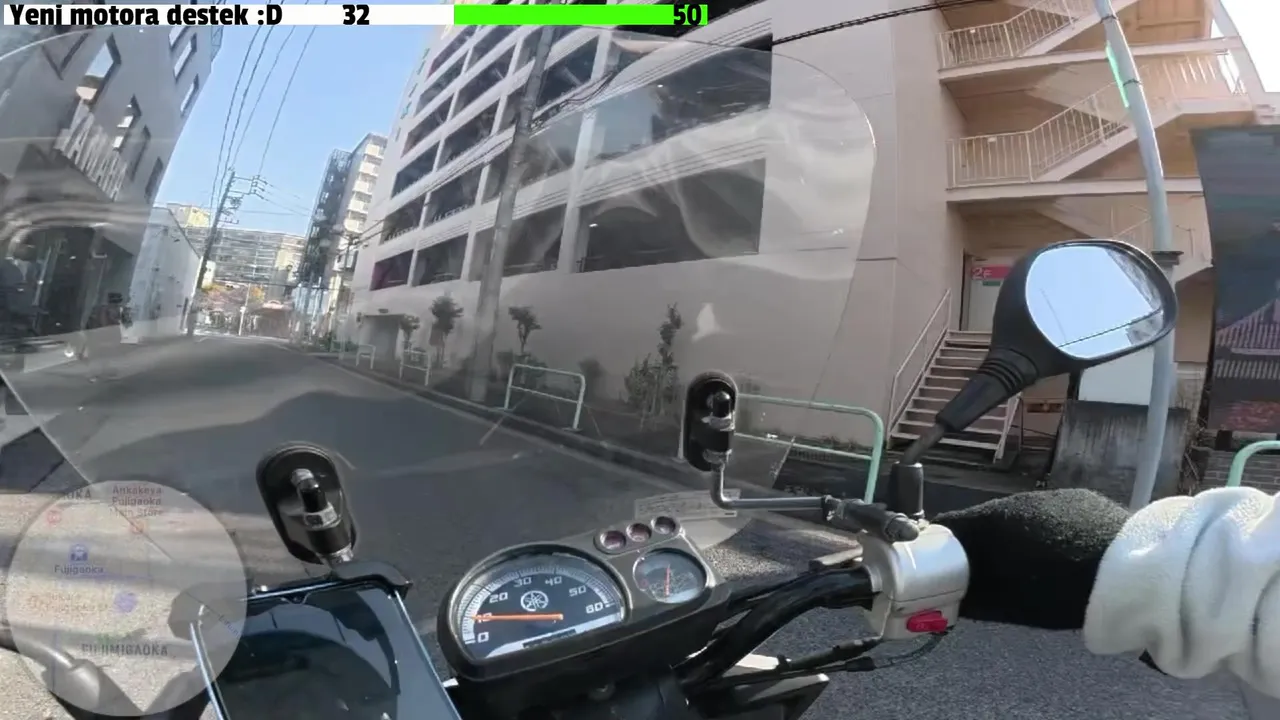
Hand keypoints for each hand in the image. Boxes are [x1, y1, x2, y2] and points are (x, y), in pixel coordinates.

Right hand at [934, 489, 1130, 629]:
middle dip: (982, 545)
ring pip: (1020, 517)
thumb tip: (946, 598)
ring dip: (1017, 538)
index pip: (950, 527)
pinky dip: (1049, 532)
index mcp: (992, 521)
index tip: (940, 568)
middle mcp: (1017, 499)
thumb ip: (974, 596)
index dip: (941, 548)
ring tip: (1032, 567)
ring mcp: (1053, 496)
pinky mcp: (1083, 499)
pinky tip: (1066, 554)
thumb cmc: (1063, 592)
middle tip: (989, 575)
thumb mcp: (1012, 604)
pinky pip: (1053, 515)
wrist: (1137, 574)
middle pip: (986, 521)